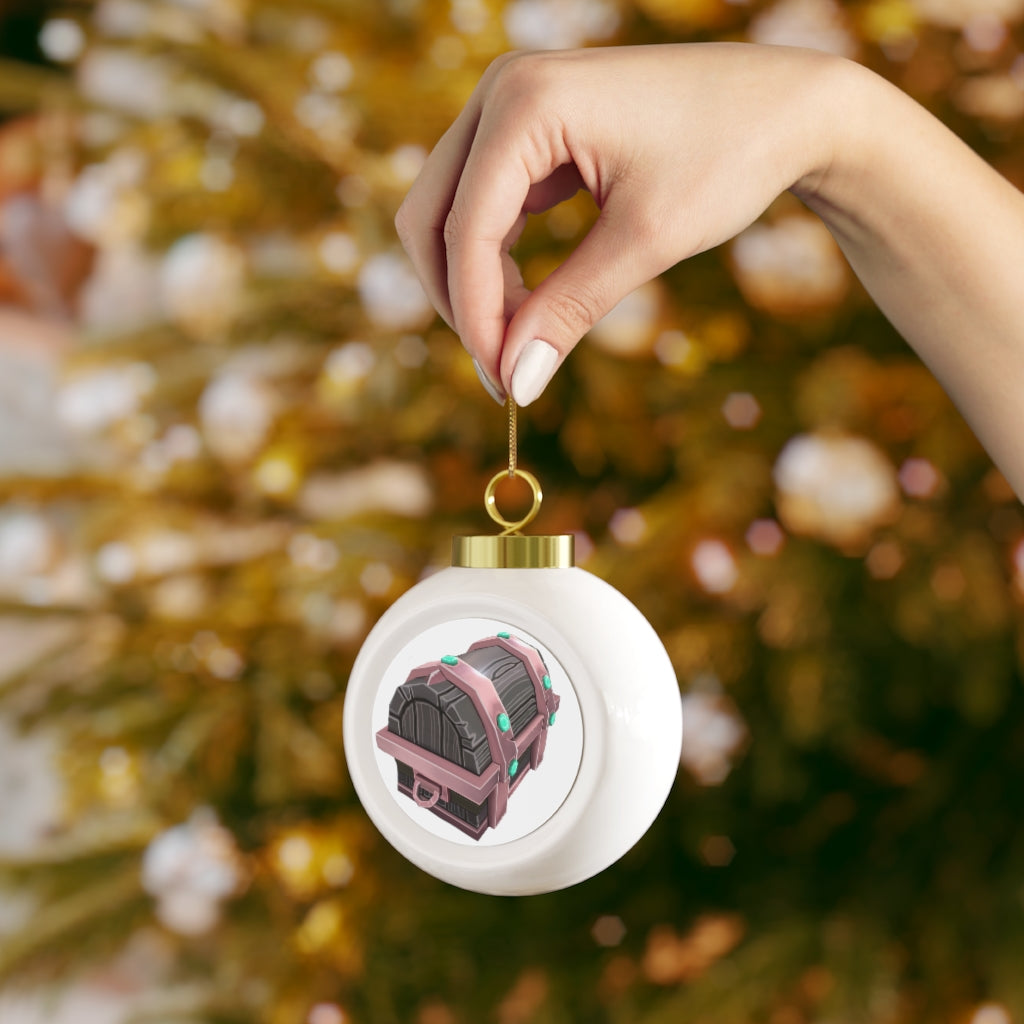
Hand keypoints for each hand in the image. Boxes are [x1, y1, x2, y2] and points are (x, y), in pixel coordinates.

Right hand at [395, 43, 843, 404]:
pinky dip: (496, 259)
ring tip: (523, 342)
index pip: (465, 230)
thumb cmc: (728, 156)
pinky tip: (530, 303)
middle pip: (430, 216)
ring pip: (449, 213)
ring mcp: (511, 105)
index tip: (504, 383)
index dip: (476, 317)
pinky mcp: (529, 129)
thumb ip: (569, 310)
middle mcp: (503, 91)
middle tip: (502, 370)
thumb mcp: (645, 242)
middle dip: (459, 300)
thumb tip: (517, 382)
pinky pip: (484, 204)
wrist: (787, 107)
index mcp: (525, 103)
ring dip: (474, 283)